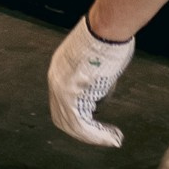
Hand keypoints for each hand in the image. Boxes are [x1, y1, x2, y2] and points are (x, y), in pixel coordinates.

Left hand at [48, 15, 135, 147]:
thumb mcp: (94, 60)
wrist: (106, 28)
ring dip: (94, 137)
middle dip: (83, 132)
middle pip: (63, 117)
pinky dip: (98, 135)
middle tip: (103, 137)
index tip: (95, 124)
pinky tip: (112, 137)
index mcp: (59, 69)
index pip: (62, 102)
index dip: (78, 116)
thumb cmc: (106, 37)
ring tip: (113, 139)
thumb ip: (92, 79)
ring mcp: (61, 89)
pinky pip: (83, 125)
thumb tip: (100, 93)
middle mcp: (55, 80)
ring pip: (73, 124)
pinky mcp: (71, 96)